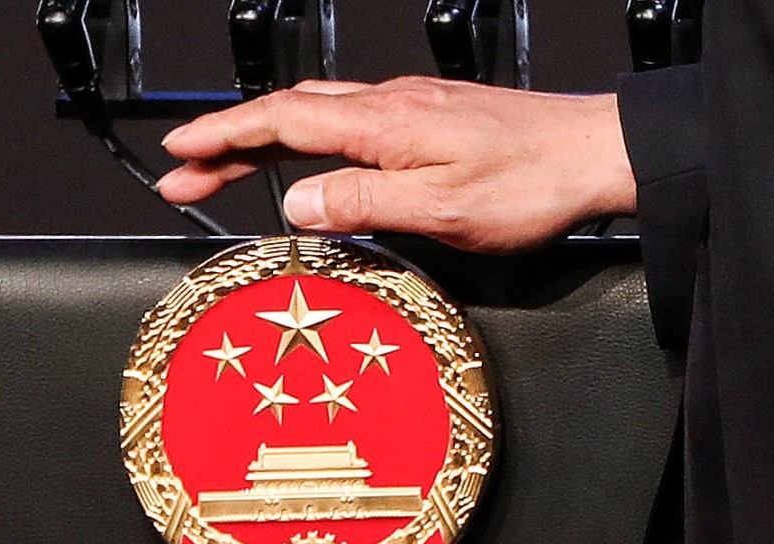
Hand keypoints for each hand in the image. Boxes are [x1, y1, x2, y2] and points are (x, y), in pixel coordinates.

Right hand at [157, 77, 635, 252]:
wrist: (594, 154)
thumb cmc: (531, 183)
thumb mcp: (440, 209)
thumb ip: (363, 203)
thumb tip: (296, 203)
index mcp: (384, 124)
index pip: (281, 122)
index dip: (223, 136)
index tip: (179, 151)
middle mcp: (393, 105)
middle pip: (290, 113)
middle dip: (230, 140)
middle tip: (185, 172)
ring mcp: (415, 109)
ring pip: (322, 114)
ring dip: (269, 139)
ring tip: (232, 167)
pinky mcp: (436, 120)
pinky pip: (357, 121)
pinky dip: (315, 138)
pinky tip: (318, 159)